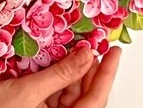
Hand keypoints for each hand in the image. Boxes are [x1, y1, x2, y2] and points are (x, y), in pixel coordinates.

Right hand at [0, 46, 121, 107]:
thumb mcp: (27, 91)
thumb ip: (60, 74)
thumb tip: (86, 55)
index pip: (96, 100)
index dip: (107, 73)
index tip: (115, 51)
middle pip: (84, 98)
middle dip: (88, 70)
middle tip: (92, 43)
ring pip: (69, 97)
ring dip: (70, 74)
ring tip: (72, 48)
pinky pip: (53, 99)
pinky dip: (55, 80)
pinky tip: (54, 62)